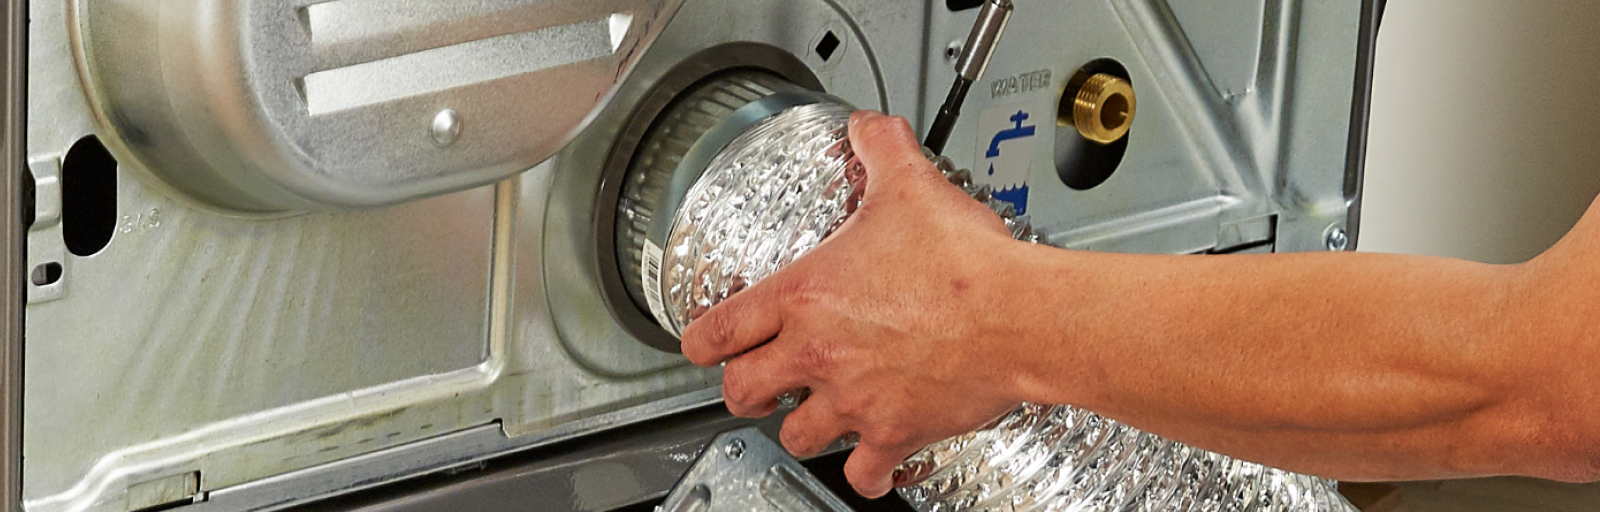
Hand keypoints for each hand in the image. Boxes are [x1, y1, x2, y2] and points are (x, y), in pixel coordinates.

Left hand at [680, 111, 1030, 497]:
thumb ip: (881, 150)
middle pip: (742, 391)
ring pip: (796, 436)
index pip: (719, 329)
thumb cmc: (966, 264)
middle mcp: (818, 353)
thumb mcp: (910, 187)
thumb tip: (870, 128)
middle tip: (756, 386)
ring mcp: (854, 399)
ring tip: (811, 416)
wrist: (1018, 316)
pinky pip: (863, 472)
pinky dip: (863, 472)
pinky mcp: (894, 432)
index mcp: (806, 295)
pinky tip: (868, 463)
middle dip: (743, 391)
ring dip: (800, 428)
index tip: (705, 345)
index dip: (701, 342)